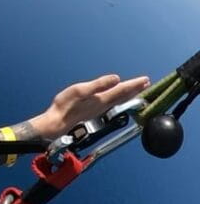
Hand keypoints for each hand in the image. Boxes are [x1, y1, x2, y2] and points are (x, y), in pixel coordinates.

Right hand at [32, 74, 150, 139]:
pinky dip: (119, 100)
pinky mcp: (93, 113)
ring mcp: (99, 110)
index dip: (134, 85)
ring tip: (136, 91)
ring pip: (119, 101)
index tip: (146, 80)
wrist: (56, 124)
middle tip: (146, 84)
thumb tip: (116, 78)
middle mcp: (103, 105)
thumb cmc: (65, 107)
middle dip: (135, 90)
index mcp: (102, 98)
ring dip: (128, 95)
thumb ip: (99, 85)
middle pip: (123, 96)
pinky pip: (112, 105)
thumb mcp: (80, 91)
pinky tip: (117, 100)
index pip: (122, 90)